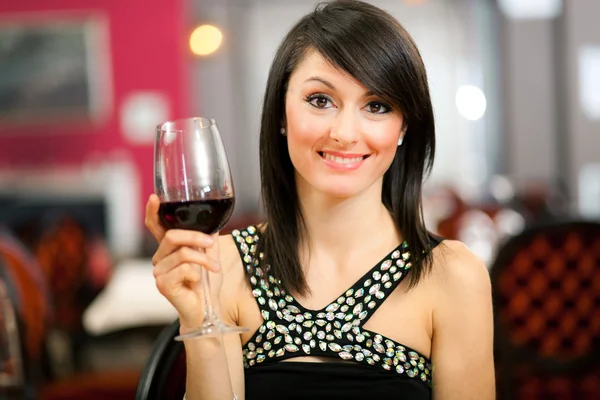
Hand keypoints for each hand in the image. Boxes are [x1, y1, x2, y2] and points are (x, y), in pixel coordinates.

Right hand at [145, 194, 221, 328]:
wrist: (207, 309)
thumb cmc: (206, 284)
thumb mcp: (211, 256)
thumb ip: (209, 240)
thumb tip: (212, 224)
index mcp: (169, 250)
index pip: (156, 227)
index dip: (153, 212)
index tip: (155, 198)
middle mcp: (159, 259)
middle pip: (172, 236)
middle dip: (196, 237)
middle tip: (212, 243)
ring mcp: (159, 272)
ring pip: (183, 253)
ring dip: (204, 259)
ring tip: (214, 268)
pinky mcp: (163, 284)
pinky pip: (185, 268)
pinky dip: (199, 273)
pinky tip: (198, 283)